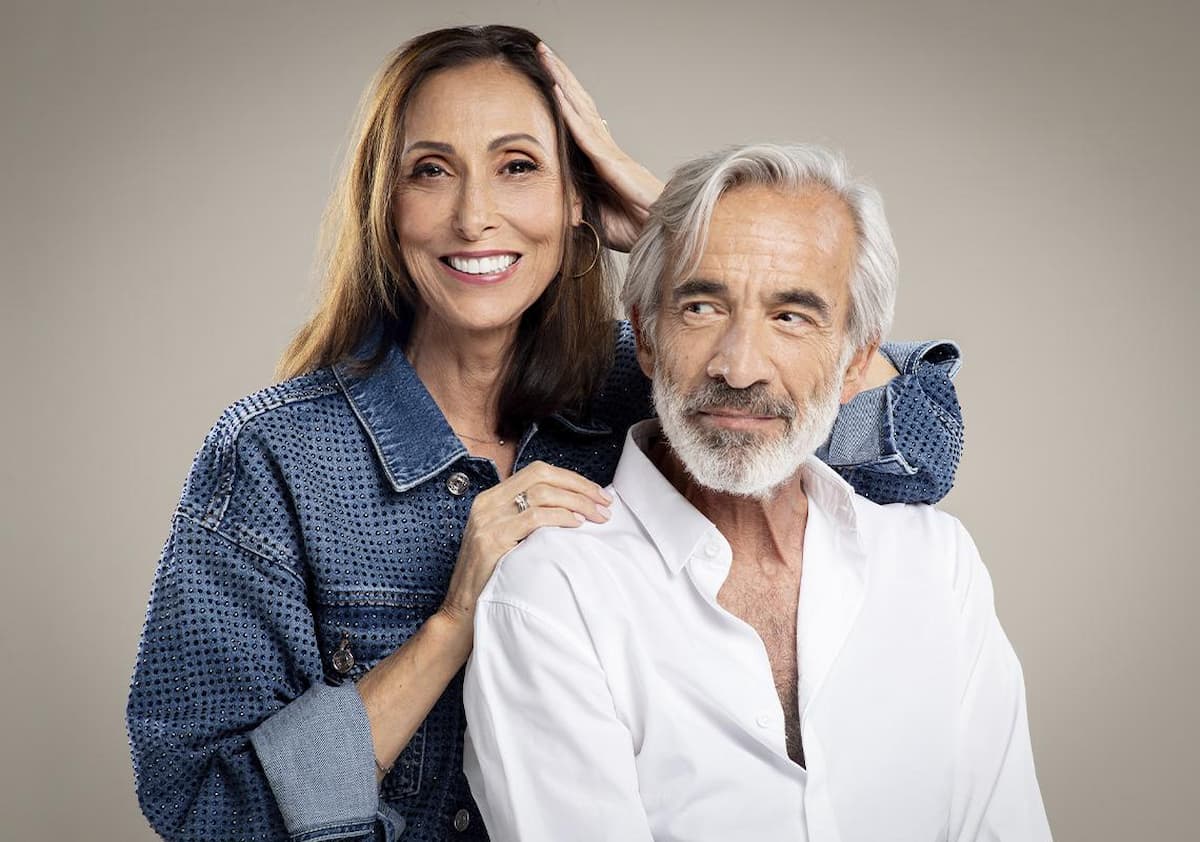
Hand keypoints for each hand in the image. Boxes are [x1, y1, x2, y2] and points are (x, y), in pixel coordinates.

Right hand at [438, 461, 611, 629]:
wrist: (463, 611)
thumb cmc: (492, 578)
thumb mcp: (506, 539)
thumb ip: (527, 519)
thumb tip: (572, 508)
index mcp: (491, 498)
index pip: (536, 472)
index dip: (571, 478)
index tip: (596, 493)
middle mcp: (487, 503)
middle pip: (541, 475)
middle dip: (579, 485)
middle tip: (605, 502)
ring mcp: (488, 520)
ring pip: (542, 493)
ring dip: (577, 502)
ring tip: (598, 516)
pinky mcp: (492, 540)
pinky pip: (534, 518)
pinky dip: (561, 517)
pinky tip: (577, 525)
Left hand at [538, 42, 663, 250]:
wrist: (664, 236)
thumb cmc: (636, 228)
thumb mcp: (597, 216)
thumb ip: (580, 204)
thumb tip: (560, 203)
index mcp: (603, 162)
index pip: (579, 123)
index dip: (564, 99)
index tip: (547, 77)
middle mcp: (607, 150)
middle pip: (580, 106)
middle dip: (561, 77)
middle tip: (543, 50)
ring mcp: (611, 154)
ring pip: (582, 110)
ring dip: (563, 82)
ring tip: (546, 56)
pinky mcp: (613, 164)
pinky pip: (586, 134)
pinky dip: (570, 112)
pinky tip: (557, 92)